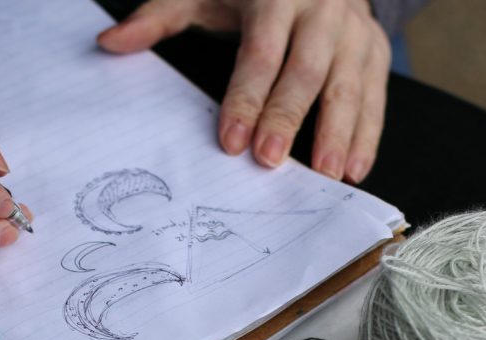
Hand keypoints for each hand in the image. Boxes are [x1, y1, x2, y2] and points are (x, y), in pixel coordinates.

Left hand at [98, 0, 390, 183]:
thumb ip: (159, 17)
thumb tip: (109, 43)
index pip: (261, 54)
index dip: (246, 99)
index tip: (230, 140)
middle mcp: (322, 11)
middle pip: (306, 73)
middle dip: (288, 120)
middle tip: (271, 163)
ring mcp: (354, 31)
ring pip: (349, 87)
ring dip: (338, 135)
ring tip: (326, 177)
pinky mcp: (375, 50)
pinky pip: (375, 95)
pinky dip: (367, 135)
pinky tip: (353, 169)